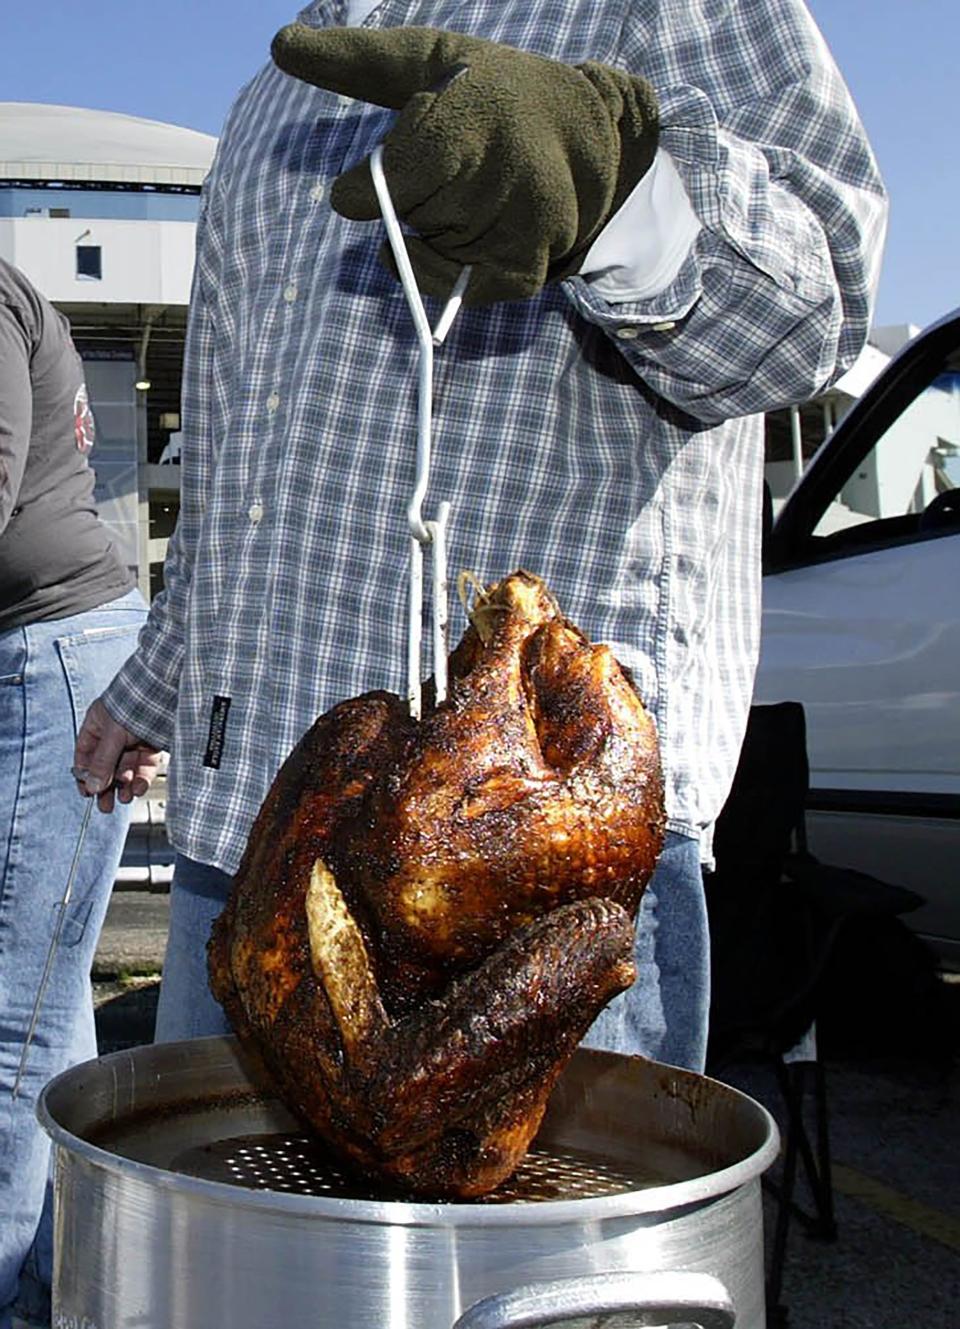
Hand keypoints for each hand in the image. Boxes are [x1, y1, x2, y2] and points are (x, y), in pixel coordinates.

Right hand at [73, 697, 162, 811]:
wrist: (169, 689)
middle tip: (106, 806)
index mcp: (98, 725)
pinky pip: (144, 765)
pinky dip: (142, 778)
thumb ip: (103, 761)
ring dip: (125, 785)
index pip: (85, 755)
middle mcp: (115, 733)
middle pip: (106, 766)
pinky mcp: (152, 743)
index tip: (87, 794)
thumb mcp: (114, 733)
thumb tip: (93, 787)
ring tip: (125, 798)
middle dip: (106, 786)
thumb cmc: (137, 701)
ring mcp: (134, 738)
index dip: (85, 775)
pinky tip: (139, 788)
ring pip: (126, 768)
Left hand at [271, 24, 658, 305]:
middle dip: (415, 203)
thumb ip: (353, 60)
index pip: (381, 190)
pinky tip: (461, 239)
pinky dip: (447, 274)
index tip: (382, 174)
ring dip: (435, 236)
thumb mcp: (426, 61)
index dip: (370, 187)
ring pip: (430, 258)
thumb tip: (279, 45)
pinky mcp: (525, 269)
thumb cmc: (490, 91)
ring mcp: (512, 230)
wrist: (585, 130)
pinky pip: (459, 292)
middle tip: (451, 172)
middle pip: (406, 223)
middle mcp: (491, 180)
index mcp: (460, 127)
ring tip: (469, 196)